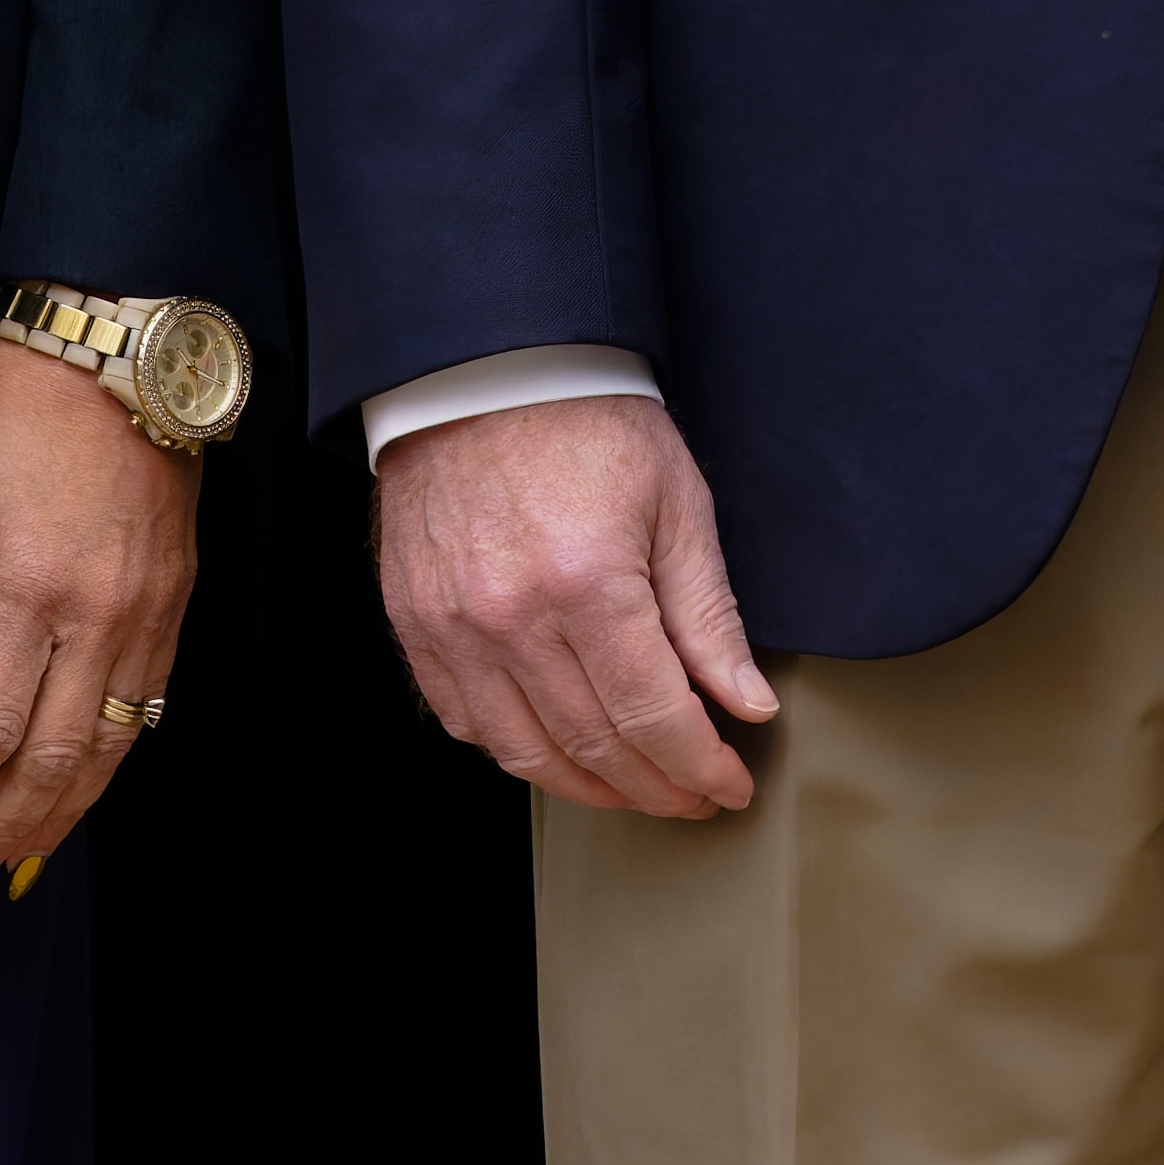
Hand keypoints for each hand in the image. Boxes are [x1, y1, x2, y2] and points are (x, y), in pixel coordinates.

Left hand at [0, 336, 199, 893]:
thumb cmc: (11, 407)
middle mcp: (98, 614)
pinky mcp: (180, 597)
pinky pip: (150, 703)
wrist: (118, 342)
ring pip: (114, 746)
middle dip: (11, 826)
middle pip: (57, 758)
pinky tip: (85, 781)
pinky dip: (114, 757)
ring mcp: (149, 610)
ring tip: (27, 857)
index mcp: (27, 589)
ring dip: (68, 811)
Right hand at [374, 388, 774, 819]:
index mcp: (589, 584)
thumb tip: (747, 705)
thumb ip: (709, 617)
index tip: (730, 785)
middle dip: (655, 787)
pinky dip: (516, 751)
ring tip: (634, 789)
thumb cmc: (589, 421)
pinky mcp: (416, 623)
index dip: (700, 767)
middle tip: (693, 795)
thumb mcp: (677, 503)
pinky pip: (464, 721)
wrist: (485, 369)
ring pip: (525, 752)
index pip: (654, 718)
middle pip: (594, 746)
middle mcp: (512, 618)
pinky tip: (557, 751)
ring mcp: (453, 626)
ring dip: (589, 787)